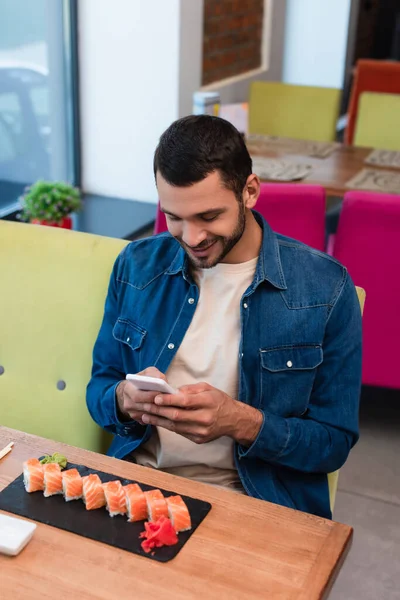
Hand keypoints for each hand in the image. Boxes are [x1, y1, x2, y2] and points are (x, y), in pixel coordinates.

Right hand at [116, 367, 167, 423]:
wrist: (131, 391)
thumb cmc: (142, 380)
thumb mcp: (147, 372)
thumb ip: (154, 374)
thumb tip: (162, 381)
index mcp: (127, 389)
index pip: (138, 395)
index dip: (150, 395)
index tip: (161, 393)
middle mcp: (127, 403)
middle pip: (144, 407)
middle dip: (158, 404)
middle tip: (170, 401)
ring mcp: (132, 413)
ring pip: (148, 415)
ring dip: (160, 412)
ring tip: (171, 406)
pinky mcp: (138, 420)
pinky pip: (150, 421)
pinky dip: (159, 417)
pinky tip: (167, 412)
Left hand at [136, 381, 262, 445]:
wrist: (234, 420)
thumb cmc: (219, 401)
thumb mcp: (208, 388)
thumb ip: (190, 389)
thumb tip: (173, 392)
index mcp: (208, 402)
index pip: (185, 401)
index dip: (169, 400)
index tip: (156, 397)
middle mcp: (205, 418)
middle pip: (177, 416)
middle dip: (159, 410)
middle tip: (145, 405)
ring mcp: (202, 431)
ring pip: (175, 426)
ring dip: (158, 420)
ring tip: (145, 414)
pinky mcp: (199, 440)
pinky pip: (179, 432)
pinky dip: (167, 426)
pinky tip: (157, 421)